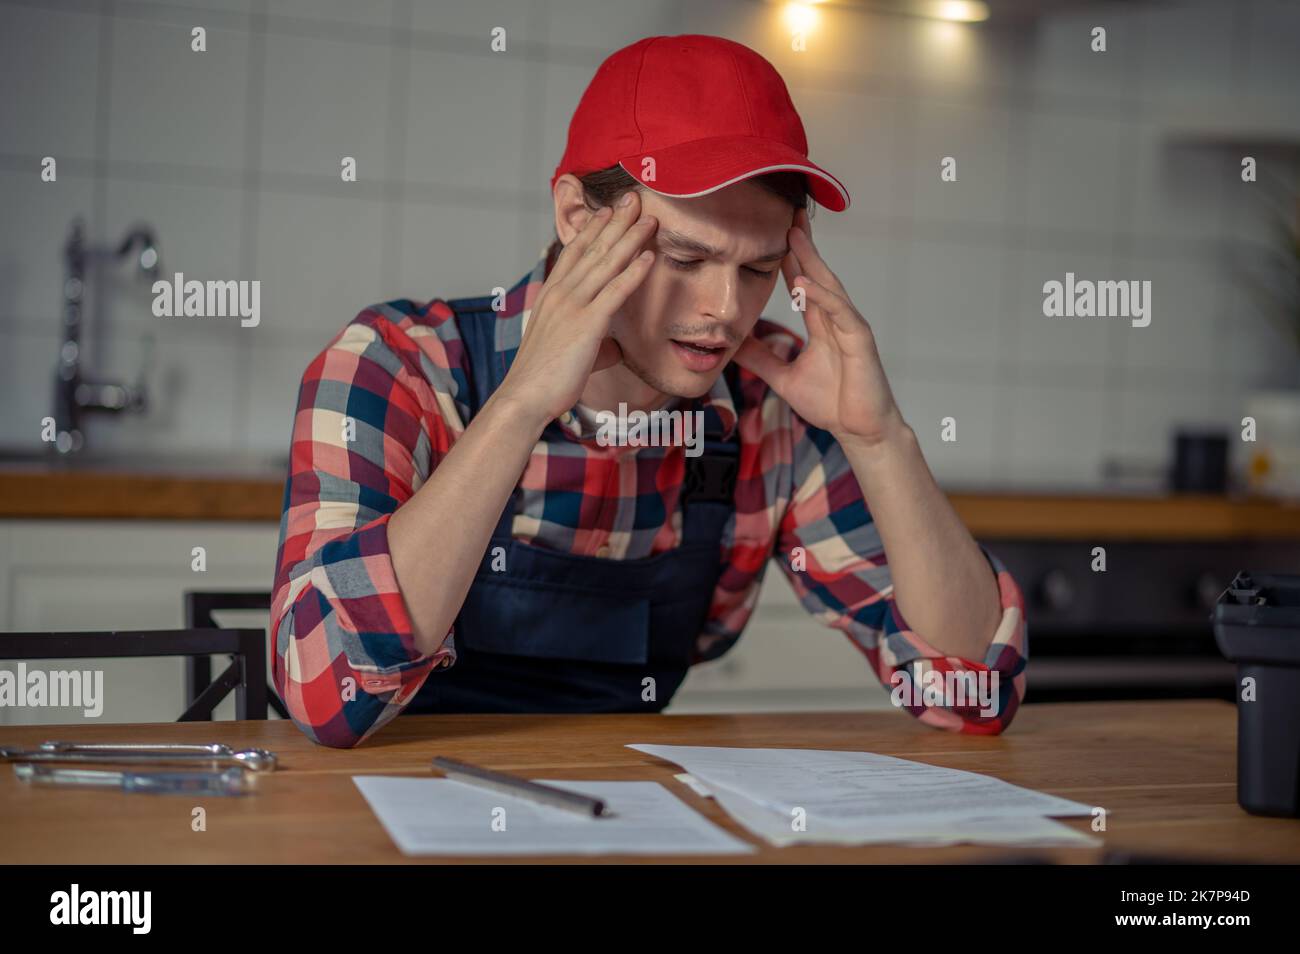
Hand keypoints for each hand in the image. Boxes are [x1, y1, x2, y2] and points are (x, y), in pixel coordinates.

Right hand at [499, 191, 658, 426]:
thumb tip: (614, 348)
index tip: (608, 210)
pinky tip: (649, 256)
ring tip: (649, 218)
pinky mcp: (586, 325)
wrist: (524, 397)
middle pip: (592, 249)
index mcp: (551, 296)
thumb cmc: (542, 380)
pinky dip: (633, 272)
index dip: (593, 229)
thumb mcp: (569, 353)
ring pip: (606, 264)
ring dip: (630, 238)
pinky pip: (615, 292)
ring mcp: (573, 307)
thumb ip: (595, 345)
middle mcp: (560, 294)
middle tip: (634, 198)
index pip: (574, 253)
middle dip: (616, 221)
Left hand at [733, 208, 906, 450]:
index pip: (802, 282)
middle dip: (802, 244)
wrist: (859, 430)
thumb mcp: (782, 378)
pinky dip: (822, 295)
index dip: (789, 258)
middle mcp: (836, 319)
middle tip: (786, 213)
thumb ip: (761, 359)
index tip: (772, 232)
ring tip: (793, 235)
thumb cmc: (831, 403)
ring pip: (829, 285)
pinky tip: (804, 281)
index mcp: (821, 324)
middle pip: (817, 273)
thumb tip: (734, 345)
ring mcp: (850, 326)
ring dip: (811, 259)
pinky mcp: (860, 340)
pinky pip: (840, 311)